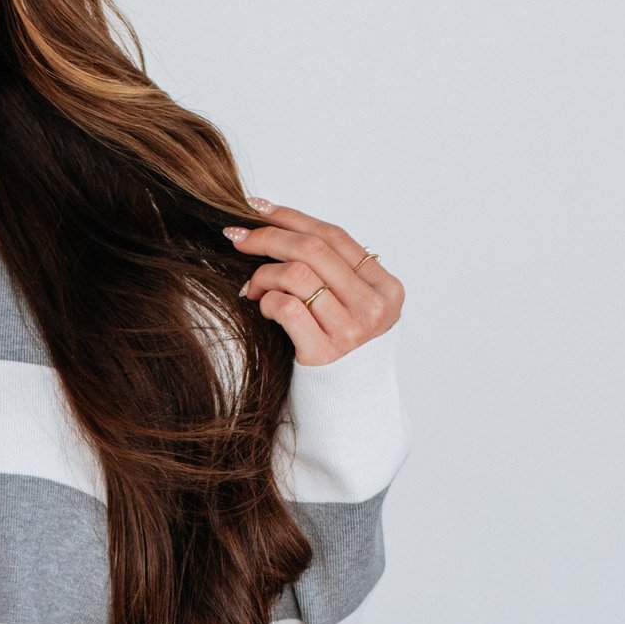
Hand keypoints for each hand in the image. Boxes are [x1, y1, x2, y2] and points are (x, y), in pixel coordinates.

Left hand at [224, 198, 403, 366]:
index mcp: (387, 288)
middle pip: (314, 249)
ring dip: (264, 273)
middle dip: (268, 236)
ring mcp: (353, 331)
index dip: (292, 217)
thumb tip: (283, 231)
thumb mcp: (354, 312)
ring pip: (297, 274)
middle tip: (237, 236)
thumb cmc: (342, 359)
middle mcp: (375, 307)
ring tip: (251, 287)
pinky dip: (266, 300)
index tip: (259, 207)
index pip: (335, 237)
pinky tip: (259, 306)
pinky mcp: (325, 354)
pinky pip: (287, 307)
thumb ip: (336, 276)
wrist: (348, 415)